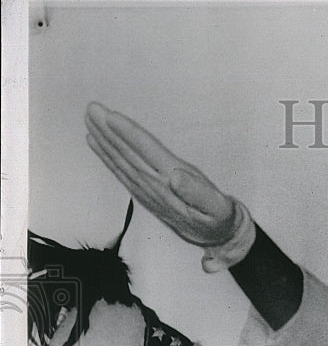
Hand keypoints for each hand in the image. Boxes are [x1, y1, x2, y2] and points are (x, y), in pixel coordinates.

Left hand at [85, 103, 237, 246]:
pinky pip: (122, 173)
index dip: (130, 135)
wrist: (216, 236)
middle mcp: (155, 187)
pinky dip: (107, 157)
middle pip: (129, 155)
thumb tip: (176, 177)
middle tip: (92, 109)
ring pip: (122, 162)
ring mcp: (147, 192)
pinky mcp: (145, 195)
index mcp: (172, 185)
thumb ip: (198, 194)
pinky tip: (96, 143)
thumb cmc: (219, 215)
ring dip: (105, 141)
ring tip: (90, 119)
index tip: (111, 116)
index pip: (148, 154)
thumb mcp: (217, 207)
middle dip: (109, 132)